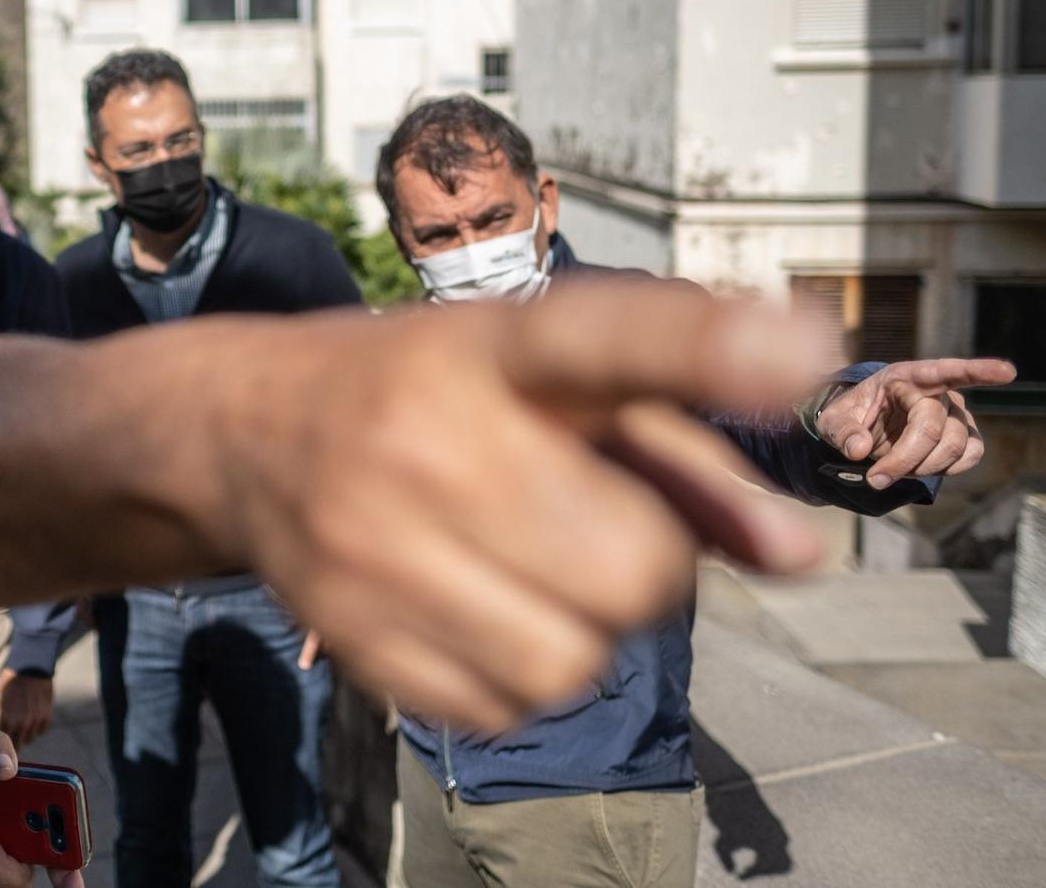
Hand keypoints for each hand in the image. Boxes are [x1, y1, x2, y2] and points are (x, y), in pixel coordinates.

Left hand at [0, 669, 53, 747]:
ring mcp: (34, 721)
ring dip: (25, 734)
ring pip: (29, 740)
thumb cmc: (9, 684)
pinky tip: (33, 717)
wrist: (29, 667)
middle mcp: (20, 724)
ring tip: (21, 723)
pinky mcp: (46, 718)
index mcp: (5, 720)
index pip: (0, 743)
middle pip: (15, 746)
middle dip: (11, 743)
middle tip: (9, 736)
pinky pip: (41, 731)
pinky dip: (37, 727)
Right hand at [221, 280, 824, 734]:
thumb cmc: (438, 394)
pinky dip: (520, 671)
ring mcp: (374, 546)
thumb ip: (686, 453)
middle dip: (644, 558)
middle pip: (634, 564)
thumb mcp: (552, 385)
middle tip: (583, 514)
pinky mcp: (355, 637)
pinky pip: (515, 707)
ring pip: (581, 659)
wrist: (244, 433)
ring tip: (524, 563)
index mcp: (488, 345)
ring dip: (587, 627)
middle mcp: (422, 437)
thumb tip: (799, 556)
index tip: (801, 350)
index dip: (706, 346)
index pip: (604, 338)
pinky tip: (472, 603)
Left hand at [816, 358, 1012, 489]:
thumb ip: (843, 431)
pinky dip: (949, 468)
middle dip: (905, 459)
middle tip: (875, 479)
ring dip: (923, 468)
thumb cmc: (852, 415)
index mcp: (905, 377)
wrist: (866, 424)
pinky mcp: (966, 433)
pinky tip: (923, 469)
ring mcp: (956, 412)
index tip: (1008, 372)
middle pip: (933, 429)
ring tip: (892, 471)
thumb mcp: (833, 420)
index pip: (942, 371)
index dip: (976, 371)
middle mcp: (938, 391)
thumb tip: (859, 449)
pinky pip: (971, 455)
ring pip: (954, 446)